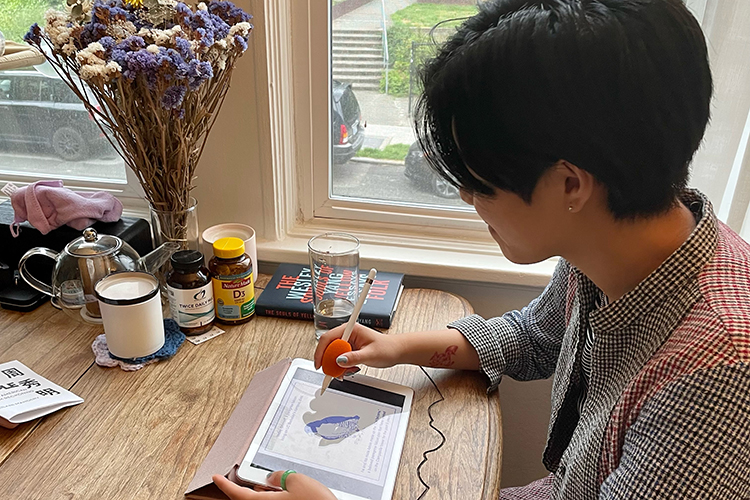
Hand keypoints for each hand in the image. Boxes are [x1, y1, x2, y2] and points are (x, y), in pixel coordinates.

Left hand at [212, 471, 336, 498]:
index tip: (216, 476)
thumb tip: (272, 477)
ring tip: (277, 483)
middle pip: (250, 499)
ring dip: (266, 493)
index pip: (236, 493)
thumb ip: (280, 475)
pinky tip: (290, 492)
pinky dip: (277, 498)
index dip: (224, 484)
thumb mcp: (297, 481)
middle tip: (255, 476)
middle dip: (251, 487)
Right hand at [314, 322, 404, 370]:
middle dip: (329, 362)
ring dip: (337, 366)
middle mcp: (347, 334)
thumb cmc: (388, 348)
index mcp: (350, 329)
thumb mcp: (370, 354)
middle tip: (333, 373)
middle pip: (328, 347)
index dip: (321, 352)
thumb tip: (339, 360)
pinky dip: (342, 367)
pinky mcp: (350, 349)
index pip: (328, 338)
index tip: (319, 364)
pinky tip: (351, 370)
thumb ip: (354, 358)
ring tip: (347, 372)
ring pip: (333, 355)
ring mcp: (348, 342)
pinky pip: (340, 358)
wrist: (396, 351)